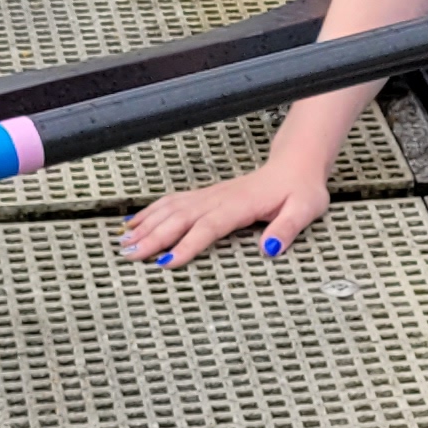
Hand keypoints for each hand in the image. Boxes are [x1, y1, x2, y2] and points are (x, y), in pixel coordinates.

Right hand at [119, 149, 331, 269]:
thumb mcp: (305, 210)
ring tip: (123, 242)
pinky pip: (172, 203)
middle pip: (180, 218)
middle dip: (152, 237)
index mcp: (240, 204)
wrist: (296, 166)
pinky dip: (150, 213)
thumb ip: (287, 229)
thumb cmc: (301, 190)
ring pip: (170, 209)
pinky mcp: (206, 196)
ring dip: (145, 225)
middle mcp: (219, 198)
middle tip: (129, 255)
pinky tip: (134, 223)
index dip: (187, 244)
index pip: (208, 226)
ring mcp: (210, 196)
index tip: (167, 262)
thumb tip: (269, 248)